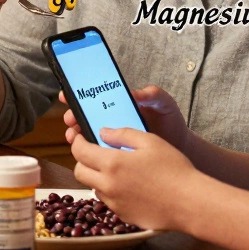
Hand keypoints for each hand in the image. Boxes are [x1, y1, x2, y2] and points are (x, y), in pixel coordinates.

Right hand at [59, 86, 190, 154]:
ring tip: (74, 135)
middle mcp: (112, 121)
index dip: (78, 95)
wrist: (181, 148)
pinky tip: (87, 154)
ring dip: (76, 135)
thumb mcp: (164, 103)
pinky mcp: (115, 156)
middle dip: (73, 116)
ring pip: (87, 136)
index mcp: (119, 105)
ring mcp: (112, 139)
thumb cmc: (171, 122)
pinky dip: (89, 154)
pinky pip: (98, 154)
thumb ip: (153, 94)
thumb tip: (135, 93)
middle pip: (85, 117)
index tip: (67, 95)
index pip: (94, 98)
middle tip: (71, 119)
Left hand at [71, 126, 197, 231]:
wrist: (190, 203)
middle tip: (95, 153)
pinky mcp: (123, 215)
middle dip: (82, 160)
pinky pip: (108, 201)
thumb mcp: (151, 141)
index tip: (79, 136)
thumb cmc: (174, 169)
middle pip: (79, 171)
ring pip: (93, 187)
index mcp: (112, 163)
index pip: (79, 151)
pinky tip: (130, 185)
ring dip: (97, 176)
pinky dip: (111, 191)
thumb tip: (103, 132)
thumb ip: (123, 134)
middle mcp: (108, 185)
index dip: (77, 141)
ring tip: (117, 169)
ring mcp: (114, 203)